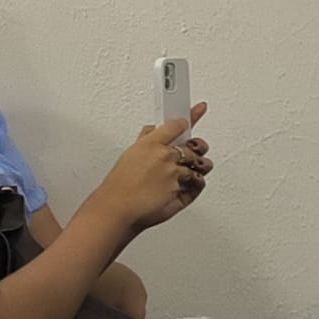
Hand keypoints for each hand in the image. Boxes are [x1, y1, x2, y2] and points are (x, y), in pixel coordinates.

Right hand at [90, 102, 213, 232]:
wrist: (117, 209)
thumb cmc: (119, 186)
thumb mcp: (128, 155)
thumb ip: (144, 140)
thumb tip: (152, 131)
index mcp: (151, 144)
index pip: (176, 125)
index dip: (190, 116)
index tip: (200, 109)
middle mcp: (166, 157)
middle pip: (195, 145)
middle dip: (197, 149)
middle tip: (193, 153)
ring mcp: (176, 174)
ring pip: (200, 165)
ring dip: (198, 168)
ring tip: (187, 173)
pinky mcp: (183, 191)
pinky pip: (200, 183)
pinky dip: (196, 185)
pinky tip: (184, 186)